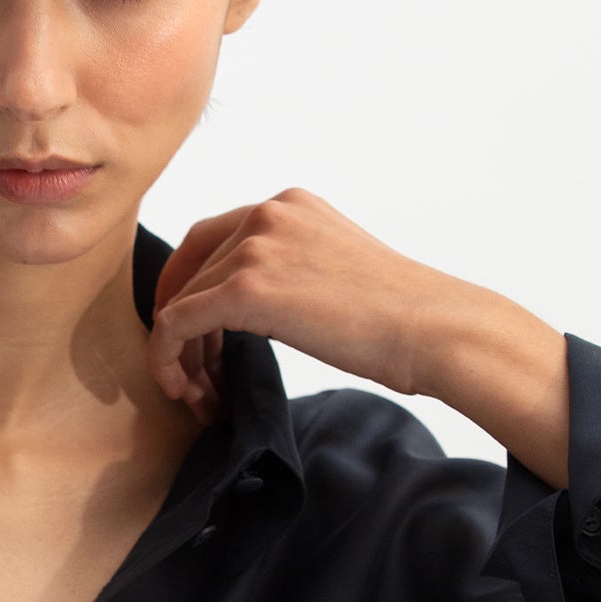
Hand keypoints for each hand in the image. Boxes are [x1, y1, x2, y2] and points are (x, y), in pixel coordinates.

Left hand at [148, 188, 445, 419]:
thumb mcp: (336, 270)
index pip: (212, 240)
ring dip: (181, 355)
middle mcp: (266, 213)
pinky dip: (168, 359)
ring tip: (198, 397)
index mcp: (289, 204)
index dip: (192, 290)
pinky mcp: (246, 289)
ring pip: (182, 302)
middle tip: (195, 377)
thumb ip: (290, 269)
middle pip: (192, 269)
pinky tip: (184, 391)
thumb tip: (252, 307)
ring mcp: (255, 247)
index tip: (198, 338)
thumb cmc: (399, 318)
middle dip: (186, 328)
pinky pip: (177, 323)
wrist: (432, 329)